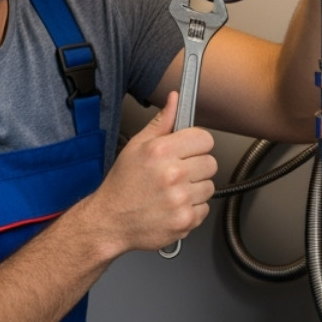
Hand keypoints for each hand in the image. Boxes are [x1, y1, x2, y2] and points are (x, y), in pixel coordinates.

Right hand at [79, 91, 216, 255]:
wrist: (110, 221)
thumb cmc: (122, 185)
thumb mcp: (136, 146)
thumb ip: (162, 122)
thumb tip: (175, 100)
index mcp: (161, 151)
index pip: (205, 139)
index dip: (197, 145)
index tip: (188, 151)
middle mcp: (173, 174)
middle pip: (211, 163)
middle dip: (196, 167)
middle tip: (177, 174)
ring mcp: (180, 199)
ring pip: (209, 187)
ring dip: (195, 190)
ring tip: (173, 192)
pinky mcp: (185, 220)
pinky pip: (204, 209)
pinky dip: (192, 210)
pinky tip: (173, 206)